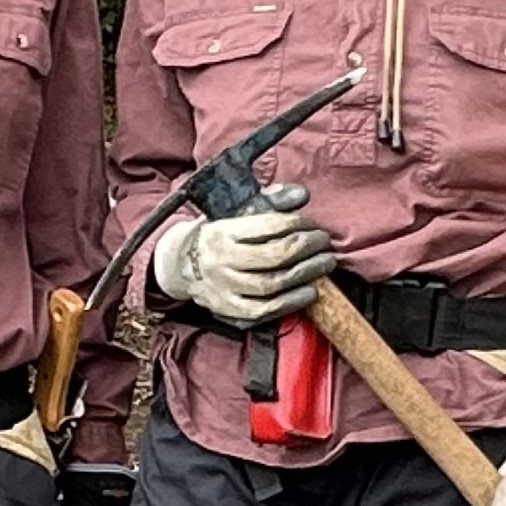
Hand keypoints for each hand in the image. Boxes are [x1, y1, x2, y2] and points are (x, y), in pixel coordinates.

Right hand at [151, 184, 334, 325]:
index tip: (312, 224)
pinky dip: (291, 302)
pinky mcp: (228, 309)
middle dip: (307, 247)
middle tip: (324, 243)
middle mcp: (221, 260)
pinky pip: (264, 310)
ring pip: (272, 283)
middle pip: (274, 255)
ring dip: (305, 274)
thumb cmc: (220, 234)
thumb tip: (303, 195)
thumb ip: (272, 199)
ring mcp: (223, 287)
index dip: (298, 223)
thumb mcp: (237, 211)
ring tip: (325, 264)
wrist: (180, 265)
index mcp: (223, 230)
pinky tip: (310, 292)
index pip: (268, 225)